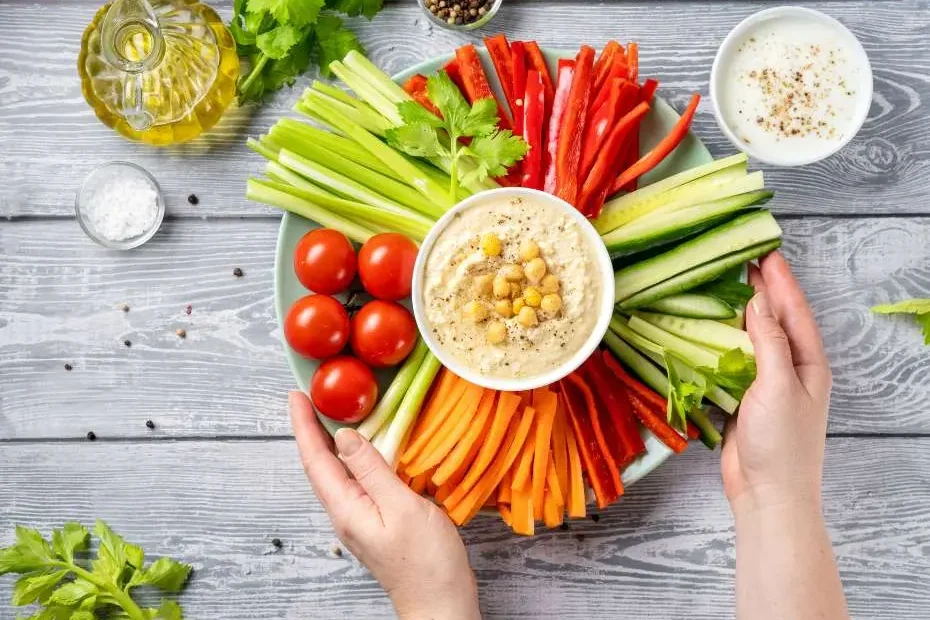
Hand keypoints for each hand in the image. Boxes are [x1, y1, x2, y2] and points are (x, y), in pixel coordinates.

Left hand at [289, 392, 480, 619]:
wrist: (441, 602)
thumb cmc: (426, 561)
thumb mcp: (401, 507)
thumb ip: (373, 470)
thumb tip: (345, 437)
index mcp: (346, 507)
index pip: (315, 459)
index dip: (303, 425)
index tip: (296, 396)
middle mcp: (346, 512)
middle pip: (321, 465)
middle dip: (312, 429)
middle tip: (311, 397)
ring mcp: (361, 518)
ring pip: (338, 473)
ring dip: (331, 442)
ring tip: (332, 415)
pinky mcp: (378, 521)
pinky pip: (357, 481)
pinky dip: (355, 458)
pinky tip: (368, 450)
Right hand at [721, 252, 832, 513]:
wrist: (768, 494)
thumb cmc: (782, 444)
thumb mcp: (778, 385)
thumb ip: (769, 342)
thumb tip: (758, 303)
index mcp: (808, 363)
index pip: (794, 311)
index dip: (780, 280)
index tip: (765, 252)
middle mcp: (791, 369)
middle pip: (776, 320)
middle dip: (763, 290)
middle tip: (745, 260)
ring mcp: (768, 384)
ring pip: (754, 339)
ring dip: (740, 314)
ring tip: (725, 287)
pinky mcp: (745, 399)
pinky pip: (734, 361)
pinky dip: (722, 343)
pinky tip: (709, 331)